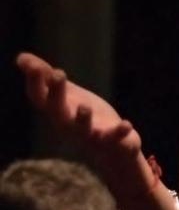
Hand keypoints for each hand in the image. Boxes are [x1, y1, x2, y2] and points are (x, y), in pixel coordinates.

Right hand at [16, 52, 143, 185]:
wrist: (112, 151)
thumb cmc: (83, 118)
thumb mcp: (65, 95)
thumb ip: (46, 76)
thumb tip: (21, 58)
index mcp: (56, 111)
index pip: (39, 97)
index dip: (35, 81)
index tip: (35, 65)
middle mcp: (69, 125)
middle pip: (58, 111)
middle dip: (57, 93)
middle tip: (58, 74)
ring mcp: (90, 136)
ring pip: (83, 130)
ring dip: (82, 119)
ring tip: (84, 107)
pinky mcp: (113, 142)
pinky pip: (115, 140)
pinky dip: (120, 133)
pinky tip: (126, 124)